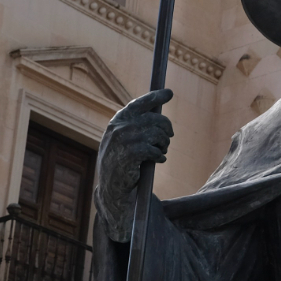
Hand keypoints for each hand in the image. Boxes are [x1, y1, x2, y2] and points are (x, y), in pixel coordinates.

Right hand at [96, 89, 172, 242]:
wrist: (112, 187)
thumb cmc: (122, 162)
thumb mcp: (125, 139)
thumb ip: (137, 125)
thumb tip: (158, 113)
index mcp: (118, 120)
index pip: (140, 103)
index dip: (156, 97)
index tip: (169, 93)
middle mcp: (119, 127)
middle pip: (157, 120)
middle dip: (167, 130)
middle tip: (167, 140)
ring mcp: (123, 140)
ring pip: (158, 135)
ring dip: (164, 145)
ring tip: (160, 152)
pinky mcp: (130, 155)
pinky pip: (155, 150)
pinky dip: (160, 156)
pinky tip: (158, 160)